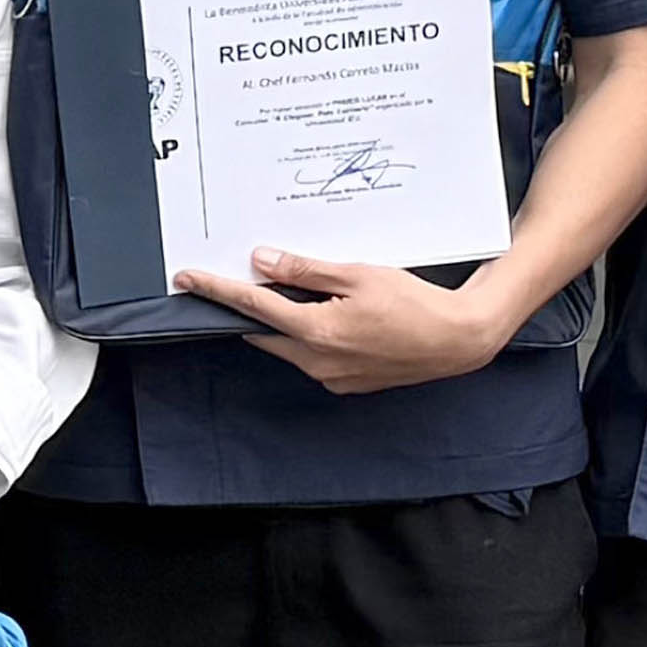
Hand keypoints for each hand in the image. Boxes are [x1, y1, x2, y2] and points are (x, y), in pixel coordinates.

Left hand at [173, 247, 513, 394]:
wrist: (457, 340)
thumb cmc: (415, 304)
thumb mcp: (358, 274)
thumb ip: (306, 270)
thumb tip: (263, 262)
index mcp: (317, 331)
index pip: (252, 306)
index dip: (216, 291)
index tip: (188, 280)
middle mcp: (317, 361)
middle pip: (263, 330)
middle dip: (247, 307)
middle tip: (237, 280)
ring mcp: (330, 377)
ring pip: (287, 344)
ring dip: (281, 321)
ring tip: (292, 292)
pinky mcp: (345, 383)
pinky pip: (310, 356)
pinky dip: (306, 335)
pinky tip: (324, 315)